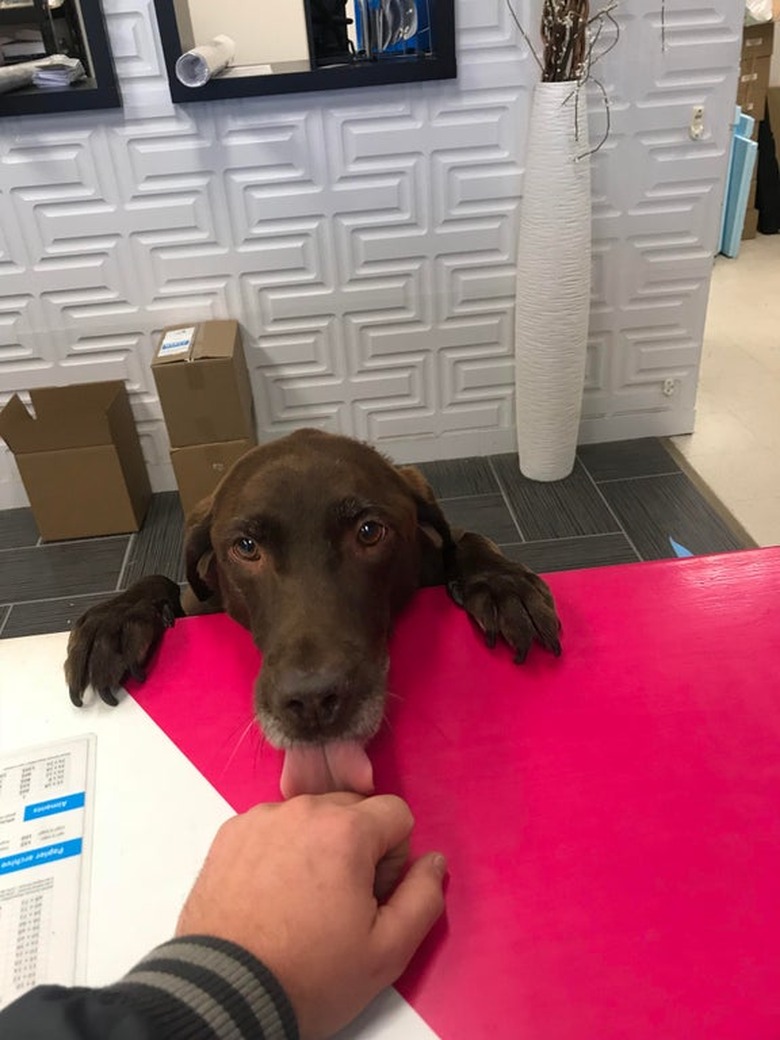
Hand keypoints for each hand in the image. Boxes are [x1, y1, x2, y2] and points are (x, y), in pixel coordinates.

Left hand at [175, 793, 446, 1039]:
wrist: (225, 995)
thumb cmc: (309, 974)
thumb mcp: (388, 951)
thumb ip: (423, 897)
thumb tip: (432, 861)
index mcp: (346, 829)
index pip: (396, 813)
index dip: (395, 857)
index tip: (374, 896)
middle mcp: (302, 810)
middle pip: (352, 811)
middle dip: (357, 848)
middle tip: (339, 903)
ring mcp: (261, 819)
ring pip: (310, 818)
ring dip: (316, 847)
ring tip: (300, 903)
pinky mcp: (230, 835)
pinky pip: (272, 828)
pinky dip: (279, 851)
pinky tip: (270, 895)